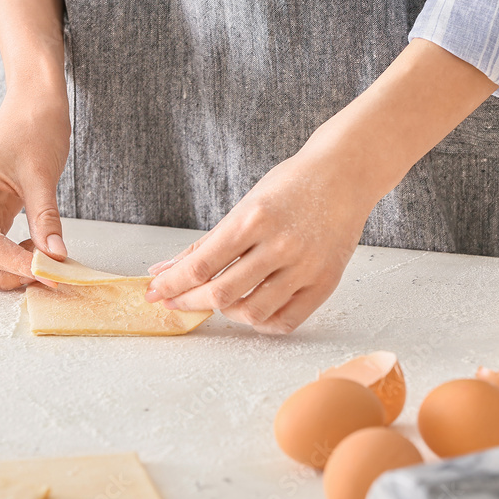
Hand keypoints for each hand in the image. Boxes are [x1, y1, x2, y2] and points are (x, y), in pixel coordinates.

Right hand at [0, 96, 69, 288]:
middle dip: (2, 274)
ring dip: (7, 266)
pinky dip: (11, 253)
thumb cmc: (34, 127)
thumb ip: (46, 220)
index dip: (15, 266)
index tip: (47, 274)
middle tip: (41, 272)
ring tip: (42, 257)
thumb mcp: (43, 177)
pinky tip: (35, 246)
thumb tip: (55, 258)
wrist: (32, 101)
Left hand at [145, 39, 497, 332]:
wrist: (344, 175)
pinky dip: (261, 322)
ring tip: (219, 300)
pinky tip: (251, 308)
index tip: (154, 293)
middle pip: (221, 293)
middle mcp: (280, 245)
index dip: (171, 285)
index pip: (200, 265)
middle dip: (190, 302)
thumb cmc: (289, 185)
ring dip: (226, 313)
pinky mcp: (325, 282)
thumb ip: (206, 244)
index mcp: (253, 219)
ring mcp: (305, 266)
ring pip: (251, 313)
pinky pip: (286, 321)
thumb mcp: (244, 205)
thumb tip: (163, 272)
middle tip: (177, 301)